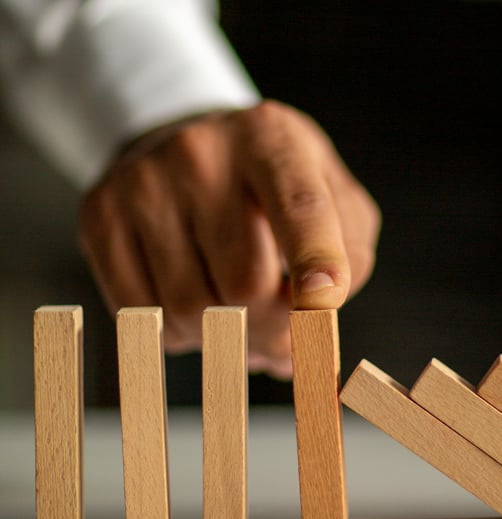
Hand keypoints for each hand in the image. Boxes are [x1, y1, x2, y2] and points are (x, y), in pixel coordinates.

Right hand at [79, 100, 380, 377]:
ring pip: (191, 309)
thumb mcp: (327, 194)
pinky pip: (142, 314)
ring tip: (237, 318)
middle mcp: (200, 154)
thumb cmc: (267, 185)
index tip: (325, 303)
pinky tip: (193, 308)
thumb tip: (315, 338)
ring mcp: (142, 184)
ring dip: (223, 339)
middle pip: (244, 284)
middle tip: (281, 340)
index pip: (299, 208)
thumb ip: (346, 256)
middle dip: (271, 332)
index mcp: (270, 139)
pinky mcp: (100, 217)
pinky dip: (178, 333)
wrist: (184, 146)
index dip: (315, 260)